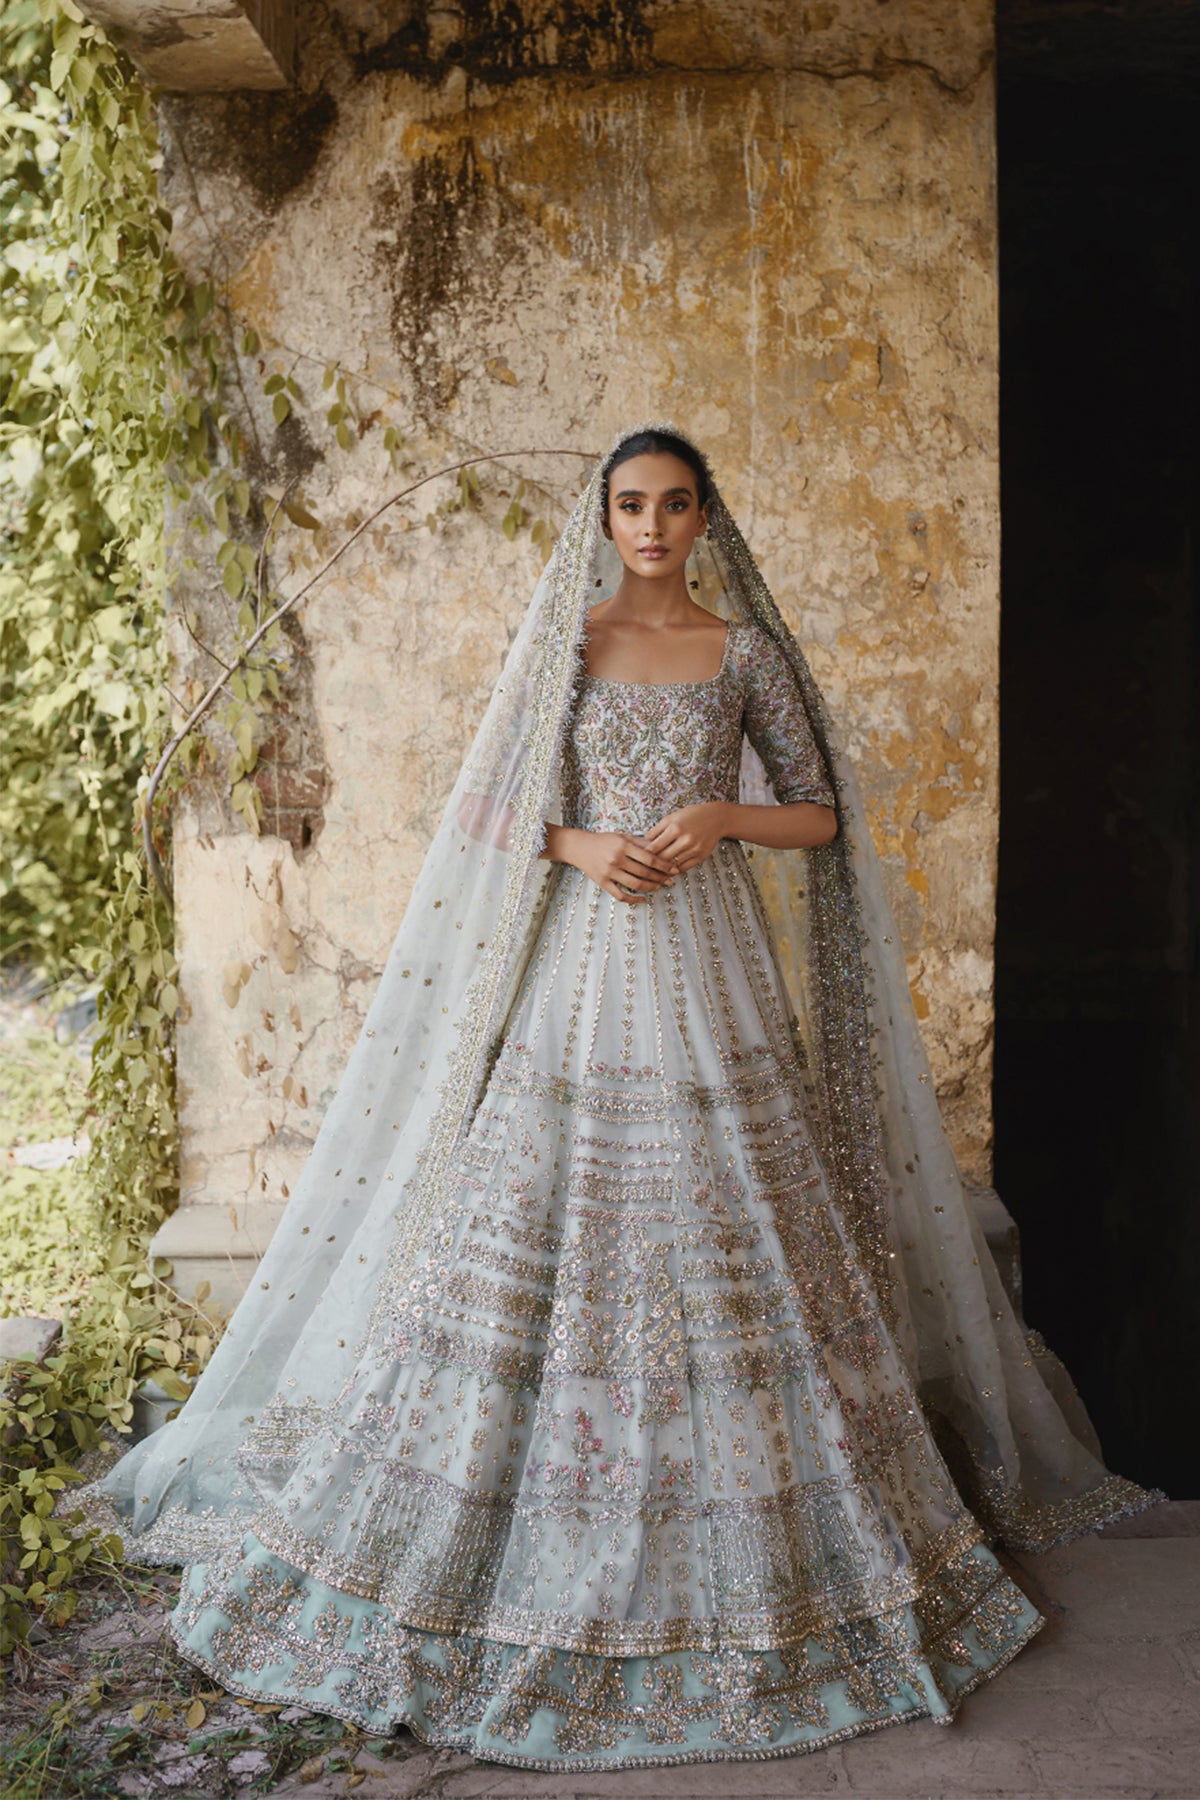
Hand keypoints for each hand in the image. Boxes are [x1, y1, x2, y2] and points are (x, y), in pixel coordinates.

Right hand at [553, 828, 679, 902]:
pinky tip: (643, 900)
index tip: (674, 869)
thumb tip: (661, 848)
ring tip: (659, 886)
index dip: (664, 865)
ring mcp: (609, 872)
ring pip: (635, 884)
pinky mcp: (603, 883)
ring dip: (650, 887)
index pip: (649, 858)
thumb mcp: (622, 836)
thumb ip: (641, 842)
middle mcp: (617, 859)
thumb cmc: (603, 840)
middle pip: (644, 872)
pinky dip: (633, 900)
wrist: (579, 847)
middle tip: (670, 880)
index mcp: (623, 846)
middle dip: (660, 877)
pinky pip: (620, 895)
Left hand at [642, 802, 730, 872]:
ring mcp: (694, 849)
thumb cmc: (691, 815)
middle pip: (662, 858)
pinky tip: (667, 870)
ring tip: (653, 871)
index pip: (654, 847)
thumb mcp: (672, 817)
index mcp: (675, 828)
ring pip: (672, 865)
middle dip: (652, 864)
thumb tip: (644, 844)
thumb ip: (657, 830)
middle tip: (643, 868)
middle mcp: (685, 839)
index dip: (644, 854)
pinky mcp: (701, 856)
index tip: (638, 858)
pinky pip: (683, 868)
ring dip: (662, 869)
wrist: (717, 818)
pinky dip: (674, 870)